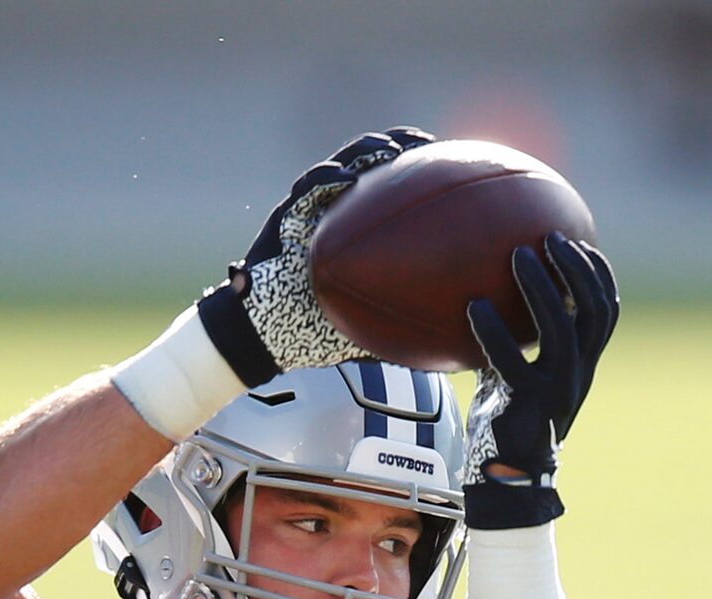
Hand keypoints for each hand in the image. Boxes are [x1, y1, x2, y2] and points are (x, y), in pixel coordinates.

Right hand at [197, 127, 433, 386]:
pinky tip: (346, 179)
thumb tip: (446, 344)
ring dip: (364, 151)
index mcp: (355, 226)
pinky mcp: (286, 214)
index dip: (414, 172)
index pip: (387, 188)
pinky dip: (327, 180)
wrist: (265, 330)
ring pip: (340, 165)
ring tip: (388, 149)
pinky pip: (307, 190)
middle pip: (368, 164)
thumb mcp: (365, 324)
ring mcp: (310, 208)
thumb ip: (397, 321)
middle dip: (396, 144)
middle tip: (423, 142)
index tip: (446, 162)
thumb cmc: (314, 327)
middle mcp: (334, 210)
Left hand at [462, 236, 619, 528]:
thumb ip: (513, 345)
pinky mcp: (526, 405)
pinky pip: (511, 361)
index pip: (605, 313)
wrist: (505, 480)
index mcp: (582, 367)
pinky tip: (473, 306)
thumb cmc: (505, 424)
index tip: (579, 241)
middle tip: (549, 237)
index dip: (598, 275)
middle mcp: (577, 375)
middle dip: (576, 269)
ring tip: (517, 256)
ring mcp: (555, 391)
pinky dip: (493, 331)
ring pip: (562, 330)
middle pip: (593, 312)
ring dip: (542, 288)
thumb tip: (484, 301)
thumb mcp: (514, 378)